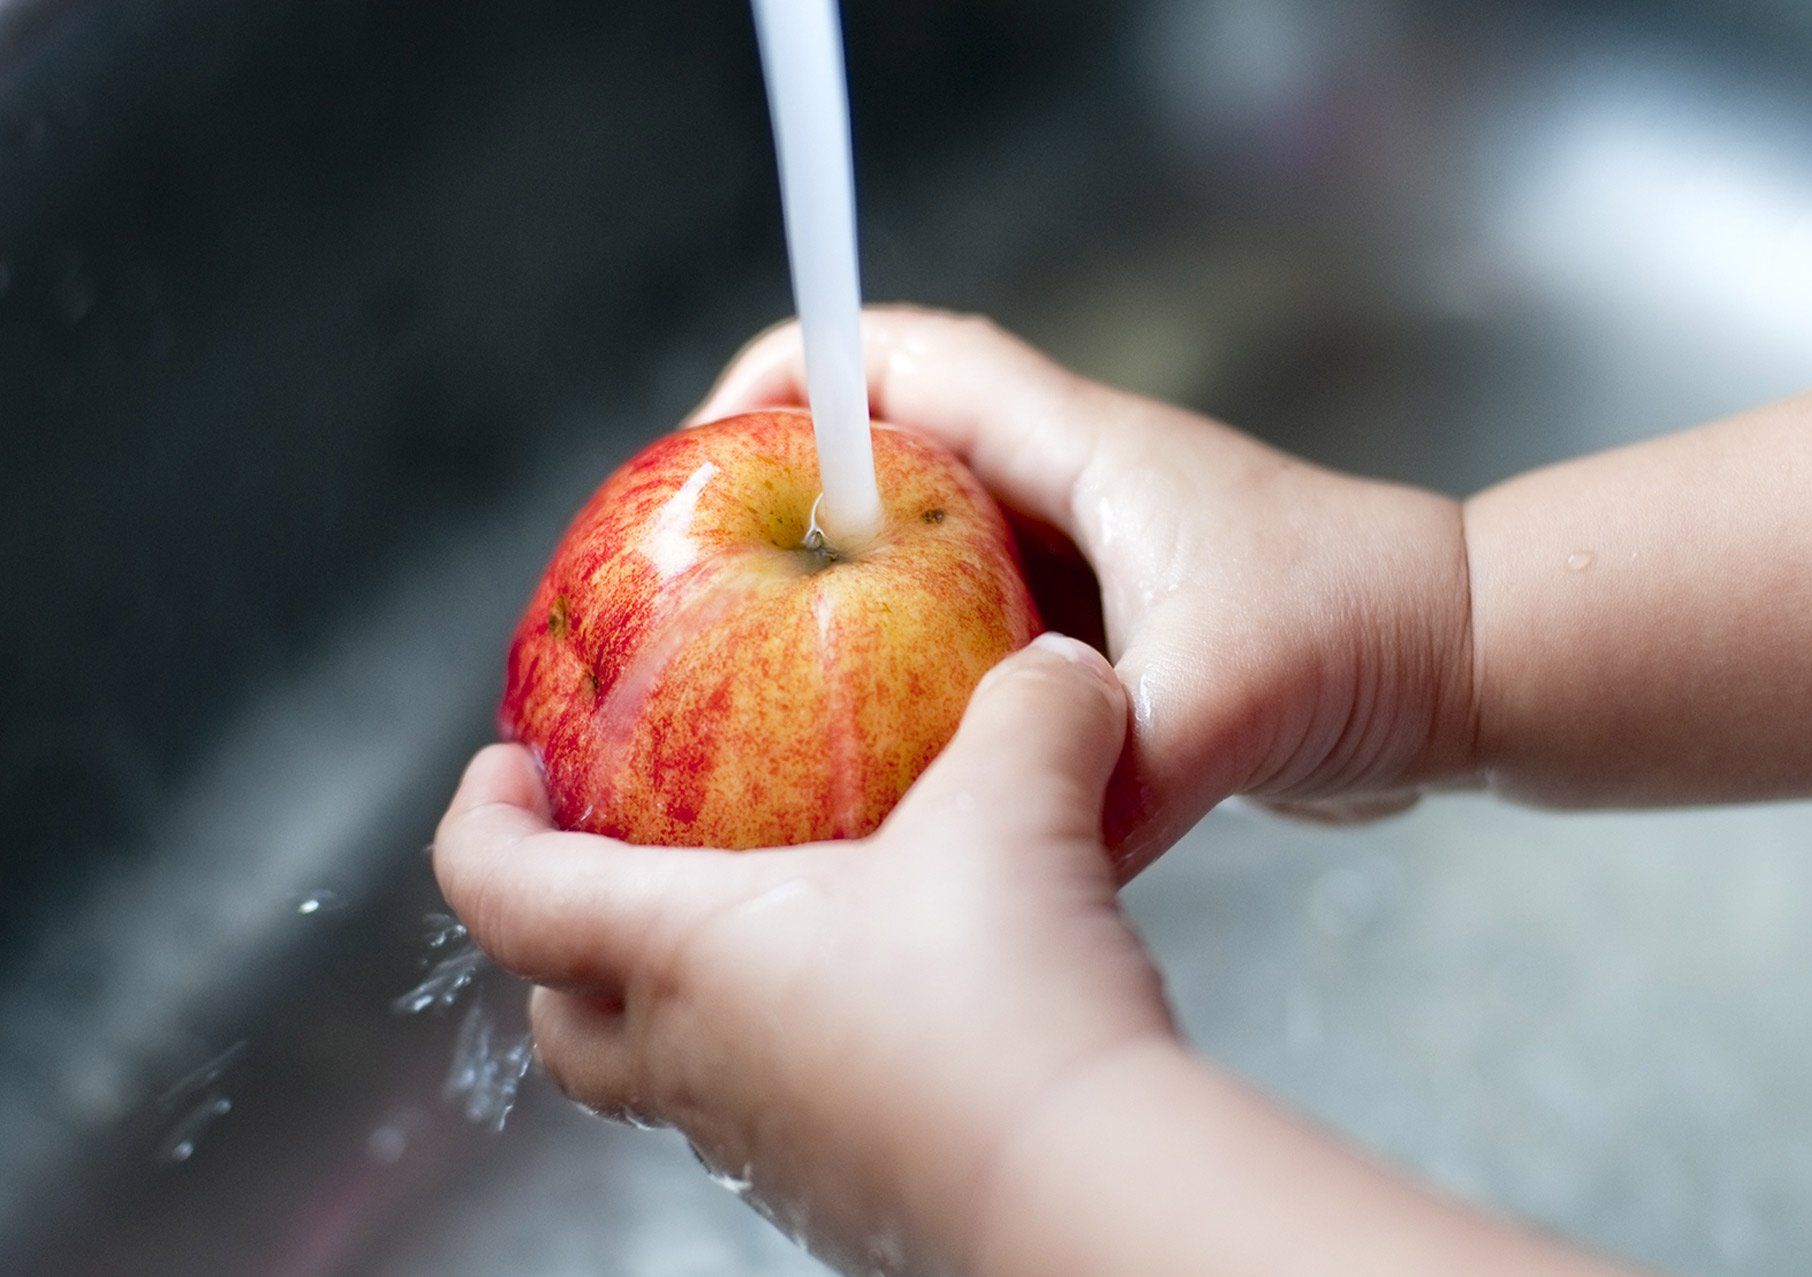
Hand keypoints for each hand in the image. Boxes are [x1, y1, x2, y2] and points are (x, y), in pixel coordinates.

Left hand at [434, 635, 1176, 1273]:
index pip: (507, 892)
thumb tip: (1062, 671)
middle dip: (563, 947)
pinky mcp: (849, 1196)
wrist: (1083, 1190)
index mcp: (686, 955)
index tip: (504, 763)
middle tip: (616, 867)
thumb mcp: (1018, 807)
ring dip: (698, 1001)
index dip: (479, 821)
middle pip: (565, 1022)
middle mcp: (701, 1064)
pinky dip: (811, 1052)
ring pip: (677, 1077)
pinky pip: (790, 1115)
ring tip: (787, 925)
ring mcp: (768, 1148)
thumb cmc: (1001, 1008)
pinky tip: (909, 1006)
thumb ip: (1031, 713)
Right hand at [694, 306, 1476, 871]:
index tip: (702, 450)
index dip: (790, 378)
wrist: (1472, 662)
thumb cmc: (1368, 633)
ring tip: (758, 678)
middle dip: (786, 502)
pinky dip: (921, 676)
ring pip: (930, 556)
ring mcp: (1087, 567)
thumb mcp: (1224, 702)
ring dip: (850, 599)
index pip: (902, 361)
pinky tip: (879, 759)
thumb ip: (1113, 777)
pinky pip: (979, 638)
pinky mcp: (1108, 639)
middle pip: (889, 457)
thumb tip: (1011, 867)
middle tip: (698, 588)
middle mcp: (1069, 494)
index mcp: (1078, 454)